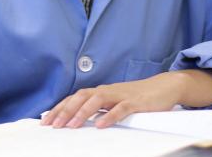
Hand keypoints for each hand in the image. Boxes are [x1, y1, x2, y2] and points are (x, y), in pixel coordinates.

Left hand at [41, 71, 190, 129]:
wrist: (165, 86)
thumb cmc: (138, 96)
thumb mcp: (115, 102)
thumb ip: (99, 108)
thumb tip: (77, 119)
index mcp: (101, 91)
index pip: (75, 98)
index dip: (60, 108)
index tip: (46, 121)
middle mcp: (108, 91)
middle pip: (81, 97)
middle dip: (66, 111)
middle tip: (54, 125)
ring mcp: (121, 95)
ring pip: (97, 100)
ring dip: (83, 112)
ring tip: (72, 125)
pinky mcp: (135, 102)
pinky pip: (120, 109)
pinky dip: (109, 116)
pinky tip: (100, 125)